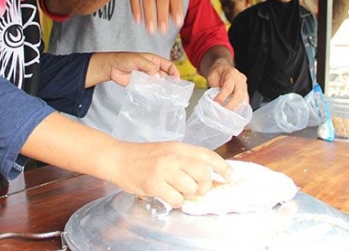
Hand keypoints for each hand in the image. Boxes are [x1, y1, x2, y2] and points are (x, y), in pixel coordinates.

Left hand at [87, 52, 179, 87]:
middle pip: (166, 77)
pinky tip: (155, 96)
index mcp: (154, 61)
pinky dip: (154, 93)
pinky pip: (150, 90)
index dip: (174, 72)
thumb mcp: (139, 60)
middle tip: (172, 90)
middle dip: (170, 83)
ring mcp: (148, 78)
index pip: (169, 66)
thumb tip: (158, 77)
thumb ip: (149, 67)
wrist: (111, 68)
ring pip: (159, 84)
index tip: (176, 80)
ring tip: (165, 94)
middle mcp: (153, 70)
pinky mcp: (142, 86)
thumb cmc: (124, 59)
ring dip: (162, 89)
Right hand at [107, 141, 231, 206]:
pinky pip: (176, 199)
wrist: (118, 158)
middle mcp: (173, 156)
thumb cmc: (143, 156)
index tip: (231, 176)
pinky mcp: (154, 184)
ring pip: (190, 189)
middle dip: (204, 186)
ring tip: (175, 190)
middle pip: (203, 174)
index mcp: (178, 147)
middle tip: (196, 189)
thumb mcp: (167, 151)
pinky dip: (175, 201)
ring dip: (187, 195)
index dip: (223, 167)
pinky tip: (166, 195)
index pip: (207, 155)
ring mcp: (163, 170)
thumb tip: (207, 176)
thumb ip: (185, 161)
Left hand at [206, 58, 248, 109]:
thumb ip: (214, 87)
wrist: (223, 68)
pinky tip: (234, 112)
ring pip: (243, 99)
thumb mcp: (212, 76)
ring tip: (228, 114)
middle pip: (238, 95)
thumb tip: (213, 98)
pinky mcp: (245, 92)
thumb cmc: (218, 72)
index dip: (222, 96)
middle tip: (223, 112)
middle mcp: (240, 80)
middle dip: (231, 105)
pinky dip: (239, 108)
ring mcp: (244, 86)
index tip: (216, 103)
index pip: (228, 87)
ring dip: (236, 108)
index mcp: (232, 74)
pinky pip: (245, 102)